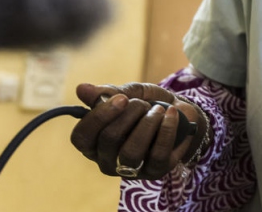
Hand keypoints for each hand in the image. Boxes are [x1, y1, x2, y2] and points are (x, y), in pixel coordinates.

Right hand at [70, 82, 210, 179]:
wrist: (180, 112)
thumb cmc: (147, 104)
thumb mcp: (128, 93)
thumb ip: (106, 93)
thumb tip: (81, 88)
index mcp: (93, 143)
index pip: (82, 137)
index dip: (99, 116)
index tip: (121, 99)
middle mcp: (107, 161)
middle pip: (108, 140)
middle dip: (129, 114)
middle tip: (142, 103)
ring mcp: (131, 170)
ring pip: (131, 152)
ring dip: (147, 124)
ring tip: (158, 110)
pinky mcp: (155, 171)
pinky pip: (158, 154)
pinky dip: (166, 130)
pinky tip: (171, 115)